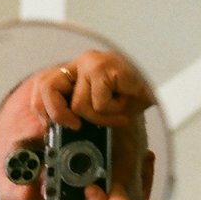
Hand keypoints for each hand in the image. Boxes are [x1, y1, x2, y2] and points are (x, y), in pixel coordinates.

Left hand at [30, 49, 154, 129]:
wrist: (158, 88)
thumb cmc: (129, 99)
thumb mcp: (96, 109)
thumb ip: (75, 114)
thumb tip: (56, 136)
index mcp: (73, 72)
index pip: (42, 86)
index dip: (42, 109)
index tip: (51, 127)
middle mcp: (78, 64)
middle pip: (46, 87)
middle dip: (58, 114)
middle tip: (75, 126)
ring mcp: (89, 63)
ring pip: (77, 105)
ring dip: (99, 118)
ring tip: (117, 113)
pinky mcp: (102, 67)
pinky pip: (98, 104)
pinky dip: (113, 113)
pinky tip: (125, 104)